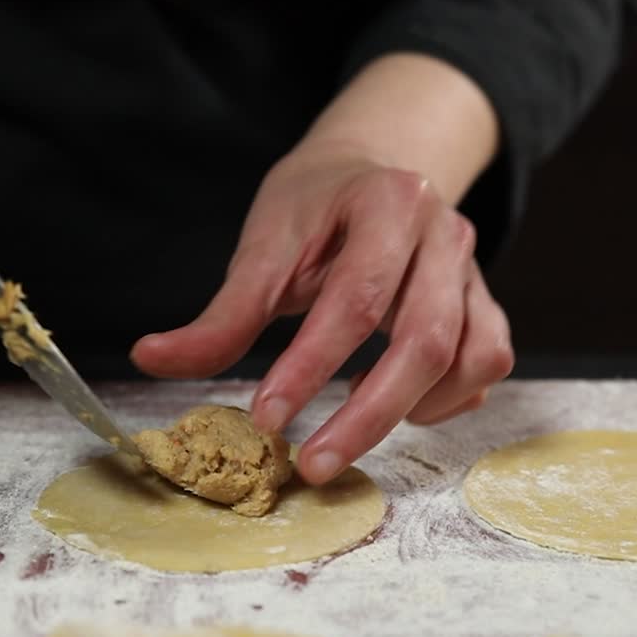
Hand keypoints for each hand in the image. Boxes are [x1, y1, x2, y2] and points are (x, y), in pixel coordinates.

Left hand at [131, 141, 514, 483]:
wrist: (370, 171)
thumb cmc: (315, 209)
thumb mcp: (264, 244)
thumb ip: (221, 313)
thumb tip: (151, 358)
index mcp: (388, 204)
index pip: (356, 298)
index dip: (312, 365)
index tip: (267, 417)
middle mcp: (444, 235)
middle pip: (425, 341)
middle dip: (367, 416)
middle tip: (313, 466)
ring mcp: (473, 271)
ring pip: (470, 358)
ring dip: (411, 409)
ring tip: (351, 427)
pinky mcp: (485, 303)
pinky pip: (486, 364)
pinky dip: (447, 400)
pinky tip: (397, 404)